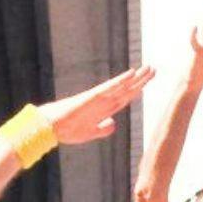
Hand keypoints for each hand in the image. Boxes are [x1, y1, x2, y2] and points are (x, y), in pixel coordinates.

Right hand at [39, 66, 154, 144]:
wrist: (49, 128)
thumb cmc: (66, 131)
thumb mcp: (90, 133)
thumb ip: (102, 129)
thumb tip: (114, 124)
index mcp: (103, 110)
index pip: (124, 98)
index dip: (136, 91)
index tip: (145, 85)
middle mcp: (103, 101)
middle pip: (127, 89)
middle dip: (141, 81)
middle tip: (153, 69)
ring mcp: (98, 98)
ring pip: (122, 85)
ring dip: (136, 78)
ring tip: (149, 68)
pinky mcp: (92, 96)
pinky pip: (109, 87)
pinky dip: (121, 80)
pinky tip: (132, 73)